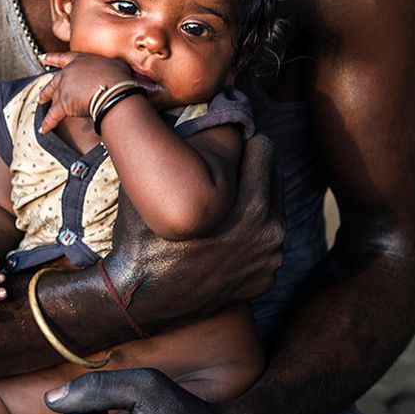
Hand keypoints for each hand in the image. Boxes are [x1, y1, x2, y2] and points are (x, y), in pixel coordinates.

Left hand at [38, 51, 132, 133]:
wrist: (113, 91)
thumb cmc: (118, 77)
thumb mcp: (115, 64)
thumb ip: (110, 65)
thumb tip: (115, 68)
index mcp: (79, 60)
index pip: (63, 58)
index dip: (52, 58)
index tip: (43, 58)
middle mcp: (68, 73)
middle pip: (54, 81)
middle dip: (47, 88)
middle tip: (42, 93)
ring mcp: (64, 88)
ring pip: (52, 96)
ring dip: (46, 100)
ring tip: (41, 104)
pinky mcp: (64, 104)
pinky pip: (53, 116)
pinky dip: (48, 123)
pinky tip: (43, 129)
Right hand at [104, 132, 284, 327]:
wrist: (142, 299)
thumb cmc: (146, 237)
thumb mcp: (161, 190)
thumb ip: (182, 154)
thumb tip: (188, 115)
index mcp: (253, 207)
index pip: (264, 148)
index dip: (242, 140)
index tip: (225, 140)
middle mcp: (270, 234)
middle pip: (272, 176)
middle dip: (250, 167)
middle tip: (223, 166)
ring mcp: (270, 261)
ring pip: (272, 210)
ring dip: (253, 200)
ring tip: (222, 198)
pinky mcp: (264, 280)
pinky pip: (265, 243)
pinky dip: (250, 235)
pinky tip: (224, 232)